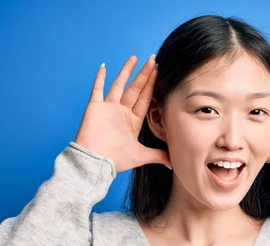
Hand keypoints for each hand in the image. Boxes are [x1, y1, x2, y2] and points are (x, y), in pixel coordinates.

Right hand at [74, 54, 171, 172]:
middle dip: (144, 75)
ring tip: (135, 57)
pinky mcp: (95, 107)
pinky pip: (97, 89)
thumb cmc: (116, 160)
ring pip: (119, 85)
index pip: (145, 99)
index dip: (152, 86)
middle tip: (153, 60)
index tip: (159, 73)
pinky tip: (104, 66)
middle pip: (135, 89)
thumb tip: (174, 163)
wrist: (95, 162)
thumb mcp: (141, 156)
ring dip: (126, 71)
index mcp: (133, 121)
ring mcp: (108, 108)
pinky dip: (100, 78)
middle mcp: (122, 112)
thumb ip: (158, 155)